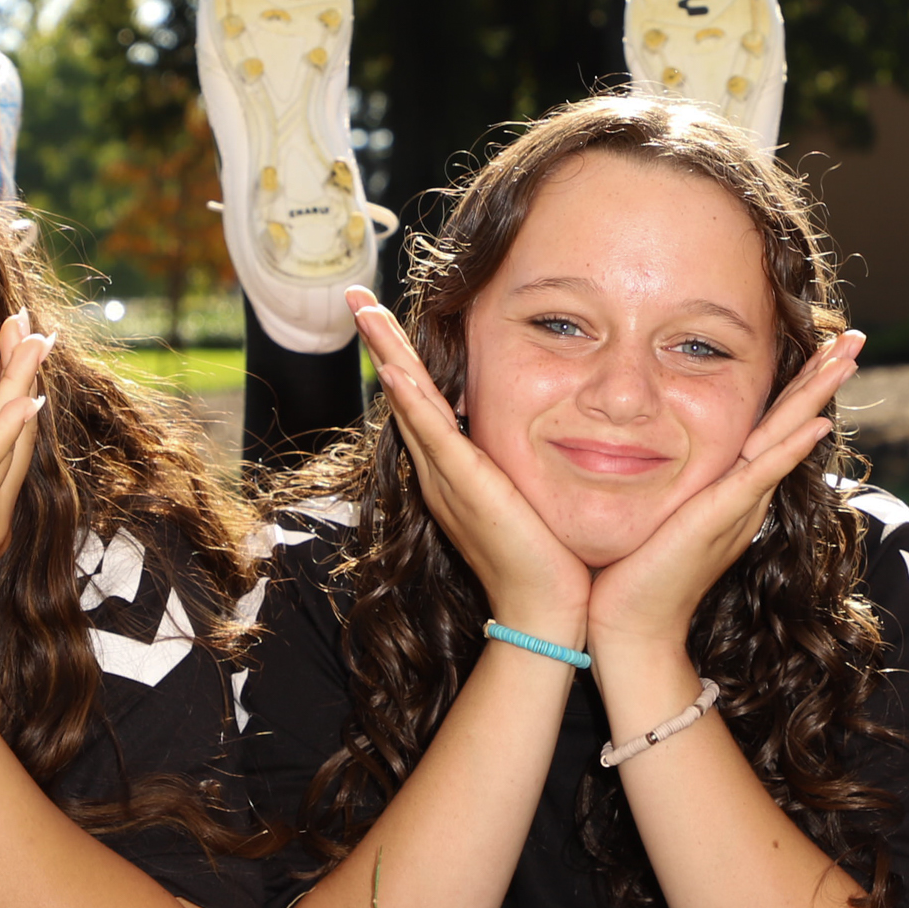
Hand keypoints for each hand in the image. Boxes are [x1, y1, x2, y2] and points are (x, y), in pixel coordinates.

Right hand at [350, 285, 591, 637]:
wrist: (549, 611)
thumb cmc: (552, 558)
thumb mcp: (532, 492)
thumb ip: (526, 460)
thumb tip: (553, 421)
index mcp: (456, 470)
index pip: (424, 402)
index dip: (403, 357)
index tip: (389, 316)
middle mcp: (441, 471)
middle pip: (403, 393)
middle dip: (380, 342)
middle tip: (355, 295)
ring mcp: (448, 479)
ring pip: (409, 403)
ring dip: (386, 354)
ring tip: (364, 311)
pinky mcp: (466, 488)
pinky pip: (433, 435)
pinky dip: (411, 400)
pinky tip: (394, 369)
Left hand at [582, 331, 861, 653]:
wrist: (630, 627)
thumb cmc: (631, 571)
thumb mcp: (659, 507)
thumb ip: (671, 478)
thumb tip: (649, 441)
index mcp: (732, 489)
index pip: (772, 425)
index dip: (799, 386)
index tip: (822, 346)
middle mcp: (744, 495)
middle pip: (793, 424)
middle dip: (823, 379)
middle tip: (856, 338)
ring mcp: (737, 507)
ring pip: (786, 439)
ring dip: (817, 397)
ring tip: (847, 359)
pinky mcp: (717, 520)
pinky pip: (760, 476)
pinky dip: (789, 450)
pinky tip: (815, 424)